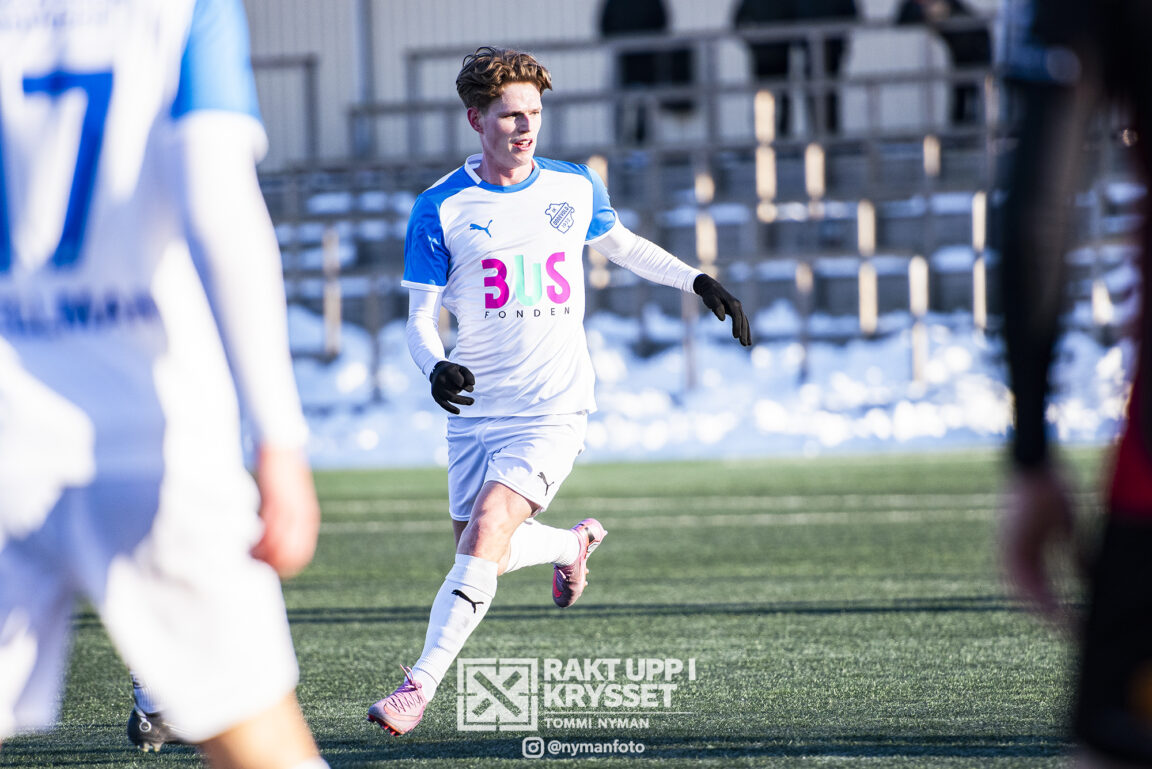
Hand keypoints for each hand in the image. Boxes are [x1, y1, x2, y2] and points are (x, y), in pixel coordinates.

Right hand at [250, 445, 319, 578]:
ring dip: (262, 553)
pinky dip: (258, 538)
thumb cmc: (280, 474)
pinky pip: (269, 527)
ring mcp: (292, 509)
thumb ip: (283, 518)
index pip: (300, 556)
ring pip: (279, 545)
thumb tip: (270, 538)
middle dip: (272, 565)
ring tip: (247, 553)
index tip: (266, 568)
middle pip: (291, 555)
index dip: (284, 567)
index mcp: (308, 519)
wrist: (283, 446)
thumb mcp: (287, 499)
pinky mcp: (279, 499)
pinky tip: (248, 539)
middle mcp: (304, 517)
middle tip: (254, 564)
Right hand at [430, 360, 475, 414]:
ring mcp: (437, 388)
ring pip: (451, 398)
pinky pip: (443, 404)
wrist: (438, 371)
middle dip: (465, 397)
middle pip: (455, 390)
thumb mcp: (462, 369)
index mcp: (448, 371)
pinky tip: (458, 412)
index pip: (460, 382)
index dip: (467, 387)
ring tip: (470, 402)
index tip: (471, 387)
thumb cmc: (454, 371)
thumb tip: (472, 384)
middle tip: (473, 401)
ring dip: (462, 402)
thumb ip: (469, 375)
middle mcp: (441, 379)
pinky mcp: (435, 395)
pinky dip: (451, 409)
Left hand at [693, 273, 751, 346]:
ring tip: (747, 344)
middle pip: (743, 320)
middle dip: (744, 333)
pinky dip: (744, 330)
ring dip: (746, 333)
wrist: (711, 288)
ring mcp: (738, 308)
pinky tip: (745, 338)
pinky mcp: (736, 311)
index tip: (736, 337)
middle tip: (744, 344)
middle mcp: (738, 305)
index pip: (737, 316)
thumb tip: (722, 318)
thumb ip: (716, 307)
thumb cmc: (709, 295)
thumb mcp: (710, 299)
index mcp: (733, 303)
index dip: (737, 327)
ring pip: (745, 322)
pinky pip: (742, 322)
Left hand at [1000, 463, 1078, 628]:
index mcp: (1026, 551)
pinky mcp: (1009, 548)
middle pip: (1032, 598)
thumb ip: (1075, 553)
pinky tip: (1059, 618)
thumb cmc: (1052, 488)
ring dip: (1049, 618)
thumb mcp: (1069, 526)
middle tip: (1075, 638)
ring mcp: (1008, 553)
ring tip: (1071, 634)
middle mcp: (1013, 556)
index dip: (1057, 609)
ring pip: (1026, 597)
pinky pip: (1025, 584)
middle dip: (1053, 620)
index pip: (1041, 588)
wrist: (1036, 467)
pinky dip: (1043, 603)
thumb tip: (1088, 576)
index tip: (1076, 627)